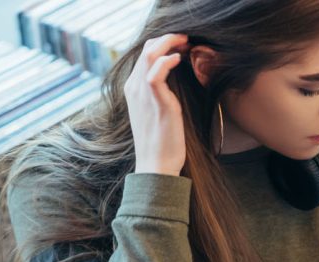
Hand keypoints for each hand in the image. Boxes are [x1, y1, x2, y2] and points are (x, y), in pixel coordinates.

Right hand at [127, 33, 188, 175]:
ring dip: (168, 43)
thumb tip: (172, 86)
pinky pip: (156, 73)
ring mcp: (143, 94)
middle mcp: (134, 88)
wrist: (156, 164)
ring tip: (185, 42)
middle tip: (185, 39)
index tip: (180, 45)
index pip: (143, 56)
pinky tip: (178, 58)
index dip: (161, 45)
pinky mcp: (156, 101)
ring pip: (149, 55)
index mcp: (133, 90)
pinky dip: (167, 60)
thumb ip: (159, 96)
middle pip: (146, 50)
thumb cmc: (160, 142)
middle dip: (166, 39)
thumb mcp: (156, 113)